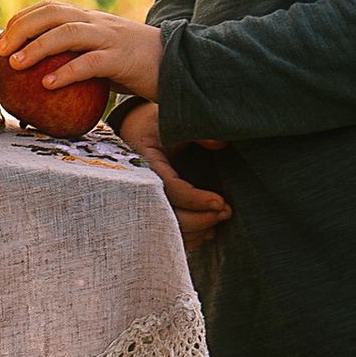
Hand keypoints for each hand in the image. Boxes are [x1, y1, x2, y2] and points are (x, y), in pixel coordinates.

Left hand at [0, 0, 162, 105]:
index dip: (23, 18)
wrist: (181, 66)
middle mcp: (98, 23)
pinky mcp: (122, 60)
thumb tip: (43, 73)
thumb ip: (79, 55)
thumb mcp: (104, 53)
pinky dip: (65, 73)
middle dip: (22, 27)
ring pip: (68, 33)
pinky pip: (89, 64)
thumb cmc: (137, 65)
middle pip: (53, 13)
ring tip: (15, 64)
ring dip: (37, 47)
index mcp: (91, 19)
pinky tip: (47, 85)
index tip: (3, 36)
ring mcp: (110, 39)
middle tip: (2, 49)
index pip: (51, 8)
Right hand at [110, 97, 232, 248]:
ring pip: (167, 228)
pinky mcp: (149, 208)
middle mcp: (140, 186)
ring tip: (220, 219)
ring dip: (196, 230)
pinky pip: (166, 232)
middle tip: (226, 211)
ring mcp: (142, 200)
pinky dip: (188, 237)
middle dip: (200, 219)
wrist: (129, 130)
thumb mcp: (170, 119)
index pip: (170, 189)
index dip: (196, 199)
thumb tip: (221, 142)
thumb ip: (196, 129)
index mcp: (145, 164)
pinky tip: (208, 232)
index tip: (221, 202)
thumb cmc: (152, 124)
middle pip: (168, 215)